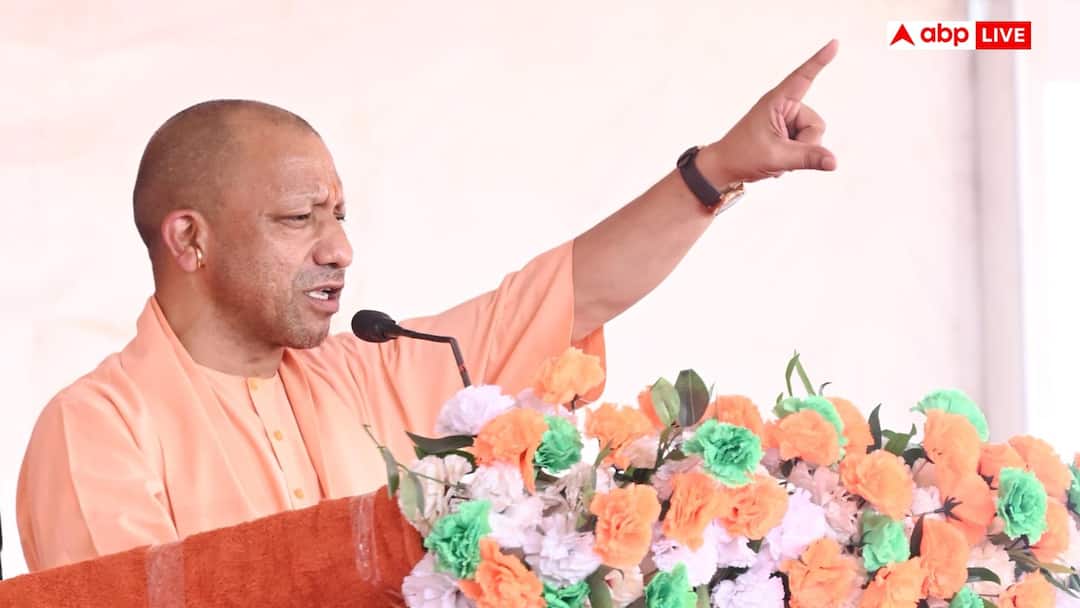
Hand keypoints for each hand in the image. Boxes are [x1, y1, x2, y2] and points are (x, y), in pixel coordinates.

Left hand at [699, 39, 837, 183]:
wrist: (725, 167)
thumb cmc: (743, 155)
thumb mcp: (777, 157)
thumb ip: (808, 158)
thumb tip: (834, 162)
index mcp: (777, 102)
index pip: (803, 77)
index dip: (820, 61)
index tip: (834, 43)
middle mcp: (785, 107)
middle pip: (816, 125)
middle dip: (806, 144)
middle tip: (781, 153)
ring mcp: (787, 120)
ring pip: (814, 137)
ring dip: (800, 152)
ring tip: (777, 155)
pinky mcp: (788, 132)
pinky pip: (807, 145)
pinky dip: (796, 156)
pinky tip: (779, 158)